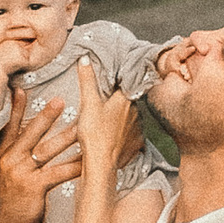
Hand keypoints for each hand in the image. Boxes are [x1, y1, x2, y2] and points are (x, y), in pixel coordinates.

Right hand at [0, 90, 80, 222]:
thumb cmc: (9, 194)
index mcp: (1, 152)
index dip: (15, 108)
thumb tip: (23, 131)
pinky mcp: (34, 187)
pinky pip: (58, 172)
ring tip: (83, 125)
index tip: (20, 90)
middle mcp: (9, 160)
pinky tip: (88, 159)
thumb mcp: (3, 169)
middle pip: (30, 133)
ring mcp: (20, 173)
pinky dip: (74, 165)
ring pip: (47, 150)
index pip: (9, 126)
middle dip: (46, 116)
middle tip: (60, 100)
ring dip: (66, 137)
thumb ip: (12, 150)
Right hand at [69, 63, 135, 184]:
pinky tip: (114, 134)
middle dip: (119, 99)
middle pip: (128, 99)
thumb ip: (88, 80)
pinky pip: (133, 132)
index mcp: (125, 99)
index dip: (120, 80)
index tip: (113, 79)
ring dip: (123, 116)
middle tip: (106, 102)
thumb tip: (85, 59)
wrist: (102, 163)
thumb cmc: (94, 134)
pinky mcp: (137, 142)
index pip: (127, 82)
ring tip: (108, 120)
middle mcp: (136, 111)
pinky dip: (125, 132)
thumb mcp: (88, 104)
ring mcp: (138, 128)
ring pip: (131, 116)